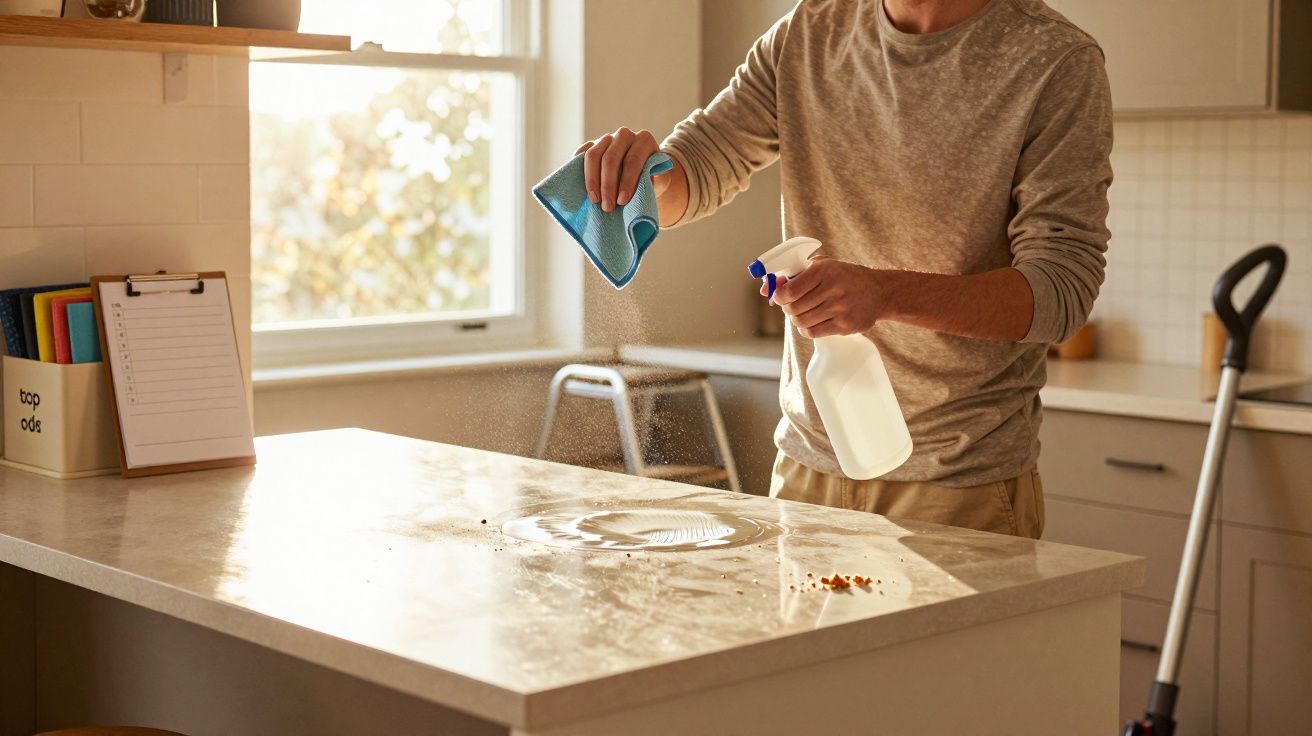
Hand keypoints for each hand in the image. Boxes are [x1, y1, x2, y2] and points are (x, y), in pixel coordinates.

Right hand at [575, 127, 670, 212]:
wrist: (642, 173)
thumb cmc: (651, 178)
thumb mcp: (659, 180)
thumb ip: (656, 179)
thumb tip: (648, 181)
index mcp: (644, 140)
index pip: (633, 160)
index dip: (626, 181)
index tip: (622, 201)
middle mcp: (625, 135)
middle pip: (611, 159)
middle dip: (608, 185)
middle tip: (607, 206)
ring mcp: (607, 138)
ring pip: (593, 155)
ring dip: (592, 180)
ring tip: (595, 200)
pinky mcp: (593, 144)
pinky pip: (582, 153)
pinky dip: (579, 169)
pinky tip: (582, 186)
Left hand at [765, 257, 888, 337]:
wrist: (879, 291)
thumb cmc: (844, 276)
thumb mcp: (822, 266)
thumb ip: (793, 274)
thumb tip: (766, 290)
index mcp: (824, 270)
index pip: (789, 290)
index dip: (779, 296)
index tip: (779, 296)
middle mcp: (833, 289)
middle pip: (793, 309)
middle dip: (788, 308)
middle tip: (792, 305)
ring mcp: (840, 309)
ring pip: (801, 322)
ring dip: (798, 318)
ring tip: (805, 312)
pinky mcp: (845, 325)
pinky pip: (813, 333)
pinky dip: (807, 329)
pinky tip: (813, 321)